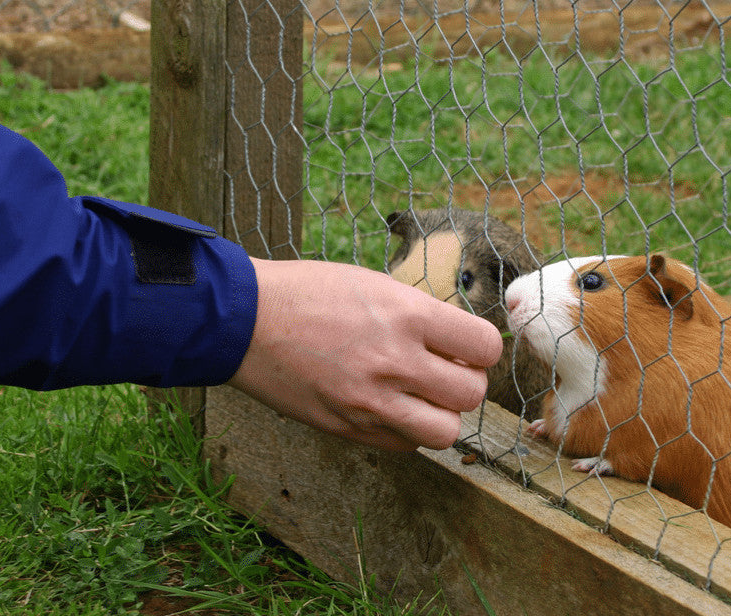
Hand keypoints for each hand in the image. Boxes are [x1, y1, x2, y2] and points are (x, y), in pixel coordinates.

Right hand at [227, 258, 502, 451]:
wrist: (244, 321)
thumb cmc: (309, 293)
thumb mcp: (375, 285)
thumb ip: (420, 316)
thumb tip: (457, 343)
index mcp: (407, 315)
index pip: (485, 346)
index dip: (481, 349)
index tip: (466, 347)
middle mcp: (395, 361)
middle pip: (472, 393)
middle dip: (465, 383)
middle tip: (445, 372)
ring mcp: (372, 401)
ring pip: (446, 431)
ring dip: (441, 415)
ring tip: (422, 397)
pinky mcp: (349, 427)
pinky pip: (405, 445)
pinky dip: (408, 431)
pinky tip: (390, 408)